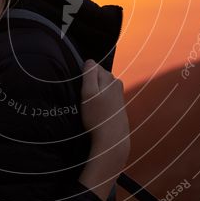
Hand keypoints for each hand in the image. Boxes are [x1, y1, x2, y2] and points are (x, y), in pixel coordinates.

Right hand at [78, 60, 130, 200]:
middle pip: (97, 77)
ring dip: (94, 94)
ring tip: (90, 108)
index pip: (92, 66)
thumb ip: (89, 74)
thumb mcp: (88, 93)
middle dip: (89, 84)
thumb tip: (89, 61)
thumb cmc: (97, 117)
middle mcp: (116, 84)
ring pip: (101, 87)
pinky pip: (105, 97)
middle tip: (84, 100)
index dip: (83, 76)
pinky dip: (99, 103)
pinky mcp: (118, 106)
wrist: (112, 139)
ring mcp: (119, 95)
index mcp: (110, 78)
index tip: (81, 89)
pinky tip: (97, 113)